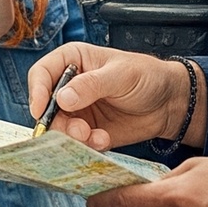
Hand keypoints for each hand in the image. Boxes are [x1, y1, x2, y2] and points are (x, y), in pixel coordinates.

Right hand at [26, 43, 206, 150]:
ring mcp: (77, 110)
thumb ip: (91, 85)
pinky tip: (103, 140)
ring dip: (72, 136)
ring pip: (58, 127)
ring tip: (94, 136)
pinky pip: (75, 141)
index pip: (41, 74)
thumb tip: (62, 98)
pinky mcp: (87, 130)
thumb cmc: (147, 76)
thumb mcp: (120, 75)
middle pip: (45, 106)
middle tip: (79, 131)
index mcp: (72, 61)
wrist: (170, 103)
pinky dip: (86, 145)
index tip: (40, 110)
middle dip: (58, 122)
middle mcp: (69, 86)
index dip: (36, 91)